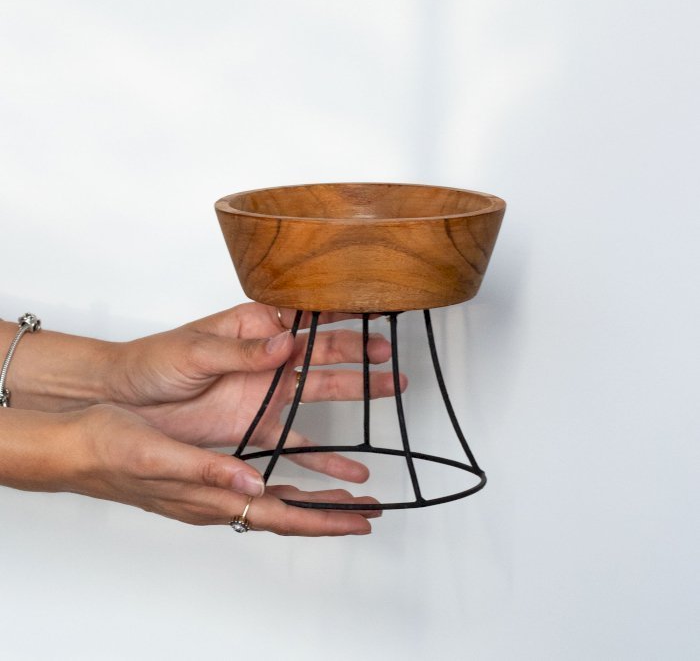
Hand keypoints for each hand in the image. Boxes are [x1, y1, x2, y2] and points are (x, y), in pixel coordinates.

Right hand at [0, 404, 377, 534]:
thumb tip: (250, 485)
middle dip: (329, 516)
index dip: (324, 520)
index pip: (280, 517)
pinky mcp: (207, 471)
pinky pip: (256, 482)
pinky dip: (284, 480)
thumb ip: (205, 470)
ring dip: (311, 499)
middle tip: (367, 511)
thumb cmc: (111, 449)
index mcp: (210, 499)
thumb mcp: (157, 455)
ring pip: (274, 500)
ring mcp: (212, 488)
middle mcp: (216, 499)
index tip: (360, 520)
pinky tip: (291, 474)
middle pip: (286, 515)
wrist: (77, 444)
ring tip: (344, 494)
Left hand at [109, 303, 405, 482]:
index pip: (307, 318)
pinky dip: (323, 454)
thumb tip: (288, 341)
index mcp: (255, 327)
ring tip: (390, 390)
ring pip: (322, 392)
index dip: (341, 316)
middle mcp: (269, 358)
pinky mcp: (258, 426)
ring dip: (356, 391)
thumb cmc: (154, 361)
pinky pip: (298, 440)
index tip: (373, 313)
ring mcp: (267, 393)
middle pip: (324, 354)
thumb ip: (245, 352)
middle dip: (360, 354)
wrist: (126, 399)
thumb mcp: (197, 352)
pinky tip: (349, 464)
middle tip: (390, 356)